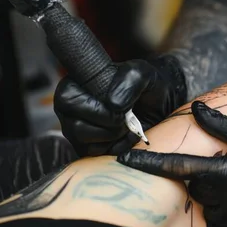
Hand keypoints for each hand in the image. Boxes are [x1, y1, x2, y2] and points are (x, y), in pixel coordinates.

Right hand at [55, 55, 186, 156]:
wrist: (160, 104)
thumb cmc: (146, 85)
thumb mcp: (142, 73)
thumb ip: (129, 80)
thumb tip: (113, 105)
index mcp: (75, 86)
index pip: (66, 98)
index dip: (94, 106)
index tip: (117, 104)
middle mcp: (71, 109)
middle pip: (75, 126)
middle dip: (108, 122)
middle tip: (125, 115)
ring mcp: (77, 130)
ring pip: (84, 141)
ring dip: (113, 134)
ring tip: (126, 124)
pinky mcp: (88, 148)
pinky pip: (96, 153)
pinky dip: (117, 146)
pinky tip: (126, 135)